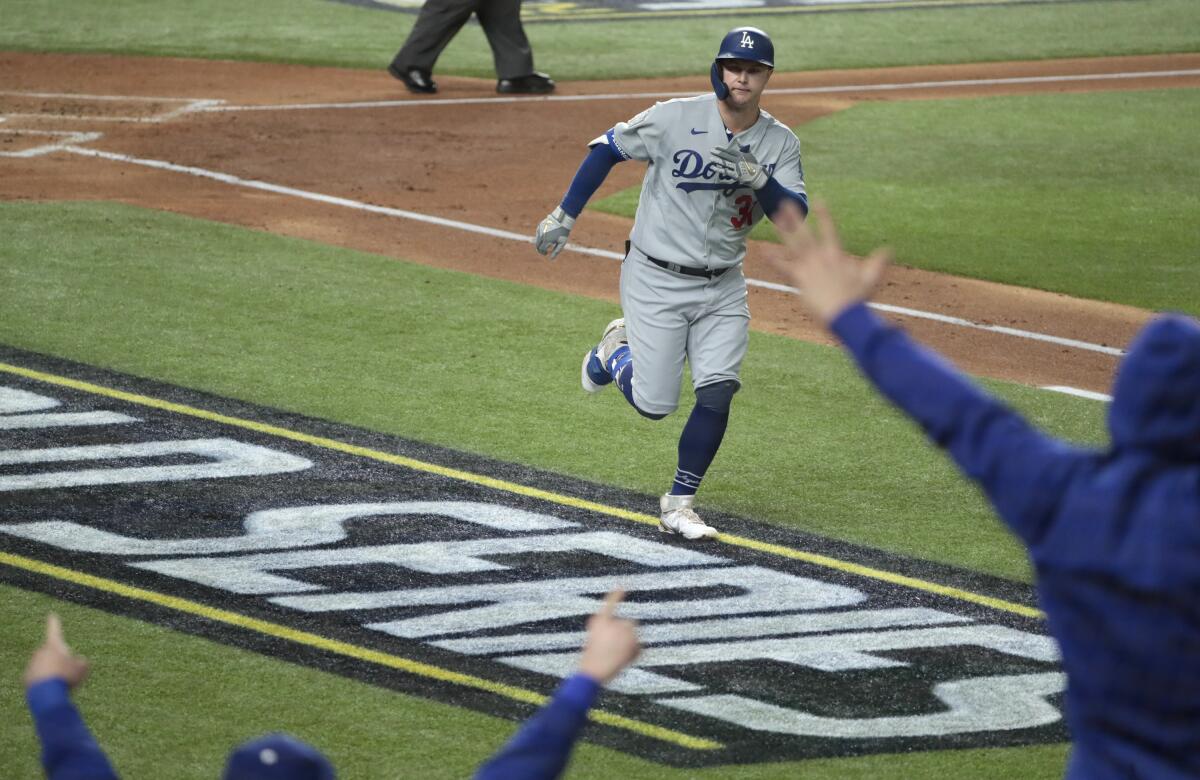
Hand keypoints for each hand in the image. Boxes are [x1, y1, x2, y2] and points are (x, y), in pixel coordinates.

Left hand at [24, 614, 89, 689]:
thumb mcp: (82, 668)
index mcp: (54, 645)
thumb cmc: (66, 676)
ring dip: (52, 671)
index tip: (51, 615)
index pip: (54, 630)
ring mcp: (32, 664)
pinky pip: (38, 677)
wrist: (47, 694)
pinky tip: (51, 689)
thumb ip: (82, 662)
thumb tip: (80, 661)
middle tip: (67, 671)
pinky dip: (44, 681)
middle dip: (58, 659)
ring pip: (44, 665)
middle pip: (51, 653)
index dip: (54, 622)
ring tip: (60, 683)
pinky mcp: (26, 677)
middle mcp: (40, 652)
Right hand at [534, 206, 574, 259]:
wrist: (562, 219)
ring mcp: (540, 230)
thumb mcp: (561, 243)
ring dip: (540, 243)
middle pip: (537, 245)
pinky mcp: (540, 226)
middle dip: (540, 249)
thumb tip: (551, 259)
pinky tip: (546, 236)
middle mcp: (541, 235)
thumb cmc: (563, 232)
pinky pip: (538, 233)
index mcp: (546, 240)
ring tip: (546, 243)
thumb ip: (556, 251)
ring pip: (537, 239)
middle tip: (544, 251)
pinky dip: (540, 236)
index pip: (541, 249)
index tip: (546, 253)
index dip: (543, 252)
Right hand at [578, 590, 639, 684]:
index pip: (610, 603)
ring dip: (630, 645)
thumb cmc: (591, 659)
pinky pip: (639, 646)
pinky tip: (623, 660)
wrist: (593, 671)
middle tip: (614, 650)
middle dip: (626, 635)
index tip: (623, 583)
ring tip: (616, 656)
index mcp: (600, 620)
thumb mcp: (595, 643)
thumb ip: (609, 633)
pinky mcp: (634, 639)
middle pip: (629, 624)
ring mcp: (625, 629)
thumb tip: (625, 630)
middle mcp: (613, 620)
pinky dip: (635, 653)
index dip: (617, 594)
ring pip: (634, 636)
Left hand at [712, 146, 768, 189]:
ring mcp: (736, 168)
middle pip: (726, 156)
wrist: (758, 176)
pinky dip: (719, 169)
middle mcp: (738, 160)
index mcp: (741, 155)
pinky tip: (713, 167)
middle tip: (711, 151)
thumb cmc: (754, 165)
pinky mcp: (735, 175)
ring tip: (711, 158)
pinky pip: (725, 171)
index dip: (722, 149)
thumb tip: (738, 141)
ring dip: (717, 160)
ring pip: (724, 163)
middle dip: (718, 153)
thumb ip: (743, 148)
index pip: (729, 151)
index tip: (716, 147)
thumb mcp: (749, 154)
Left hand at [768, 201, 890, 324]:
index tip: (819, 199)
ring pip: (794, 245)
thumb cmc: (857, 300)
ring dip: (783, 231)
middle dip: (795, 217)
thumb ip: (877, 262)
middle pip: (806, 233)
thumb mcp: (870, 278)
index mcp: (836, 255)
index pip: (829, 229)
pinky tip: (764, 251)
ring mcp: (810, 267)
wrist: (846, 315)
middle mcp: (821, 257)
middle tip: (785, 203)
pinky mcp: (801, 279)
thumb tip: (889, 250)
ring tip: (774, 219)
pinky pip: (784, 268)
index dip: (824, 214)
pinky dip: (774, 260)